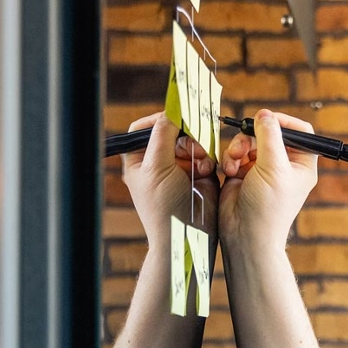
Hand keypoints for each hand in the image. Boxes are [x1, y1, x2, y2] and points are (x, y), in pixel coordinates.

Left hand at [122, 112, 217, 249]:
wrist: (187, 235)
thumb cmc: (164, 207)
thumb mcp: (157, 167)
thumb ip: (163, 135)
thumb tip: (171, 112)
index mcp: (140, 161)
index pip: (144, 128)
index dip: (159, 120)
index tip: (175, 117)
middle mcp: (159, 162)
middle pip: (172, 132)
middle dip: (185, 136)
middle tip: (195, 142)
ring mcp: (180, 168)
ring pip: (192, 142)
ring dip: (199, 149)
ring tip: (201, 163)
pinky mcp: (200, 175)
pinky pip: (207, 156)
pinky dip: (208, 161)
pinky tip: (206, 172)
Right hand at [219, 109, 316, 249]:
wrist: (245, 235)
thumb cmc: (267, 208)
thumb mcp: (273, 167)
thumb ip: (269, 136)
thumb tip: (265, 114)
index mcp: (302, 163)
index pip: (299, 130)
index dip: (283, 121)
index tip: (266, 120)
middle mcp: (284, 164)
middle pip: (269, 132)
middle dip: (252, 136)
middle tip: (243, 144)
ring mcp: (263, 168)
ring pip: (249, 141)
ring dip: (238, 147)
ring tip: (233, 162)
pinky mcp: (244, 173)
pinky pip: (236, 153)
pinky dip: (230, 158)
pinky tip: (229, 171)